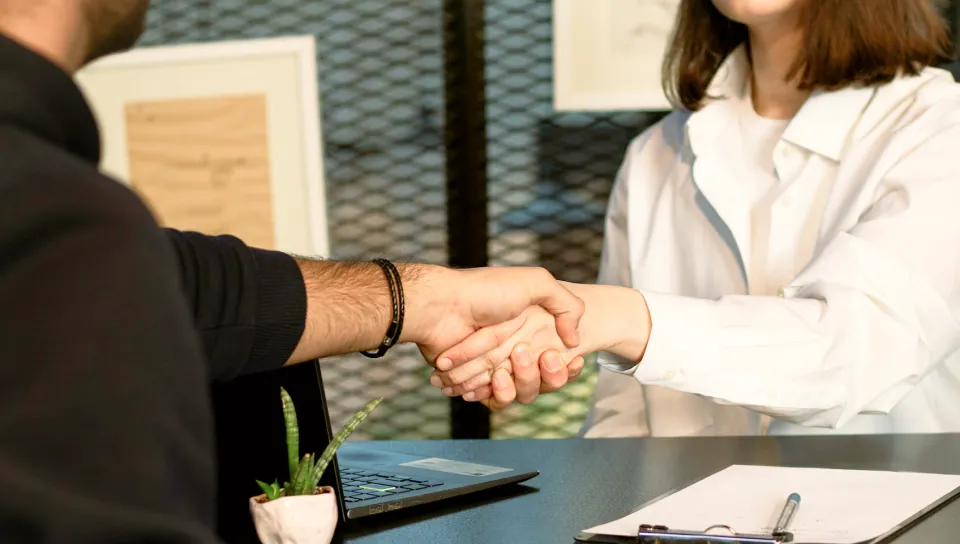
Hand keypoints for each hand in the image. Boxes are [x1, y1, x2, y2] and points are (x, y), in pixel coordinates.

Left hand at [429, 281, 650, 408]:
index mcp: (531, 329)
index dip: (569, 363)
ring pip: (523, 393)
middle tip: (542, 357)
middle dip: (548, 374)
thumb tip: (574, 340)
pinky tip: (497, 378)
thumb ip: (566, 304)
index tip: (574, 358)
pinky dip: (498, 393)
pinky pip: (495, 399)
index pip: (560, 356)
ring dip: (523, 383)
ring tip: (507, 368)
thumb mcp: (536, 282)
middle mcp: (515, 348)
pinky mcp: (475, 381)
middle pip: (545, 379)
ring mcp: (495, 366)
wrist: (442, 305)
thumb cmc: (486, 290)